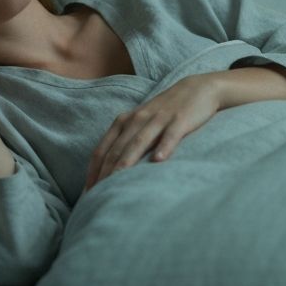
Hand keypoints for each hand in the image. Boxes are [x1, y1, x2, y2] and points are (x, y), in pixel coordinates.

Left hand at [84, 73, 221, 190]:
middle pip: (117, 150)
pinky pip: (170, 135)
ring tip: (117, 183)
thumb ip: (126, 142)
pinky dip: (163, 147)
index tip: (88, 192)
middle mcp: (137, 120)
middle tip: (98, 196)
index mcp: (124, 122)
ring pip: (138, 143)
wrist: (197, 89)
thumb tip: (111, 172)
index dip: (94, 171)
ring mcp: (158, 119)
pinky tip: (158, 161)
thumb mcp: (141, 124)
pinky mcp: (179, 120)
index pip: (103, 150)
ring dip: (126, 163)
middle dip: (105, 173)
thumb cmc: (165, 112)